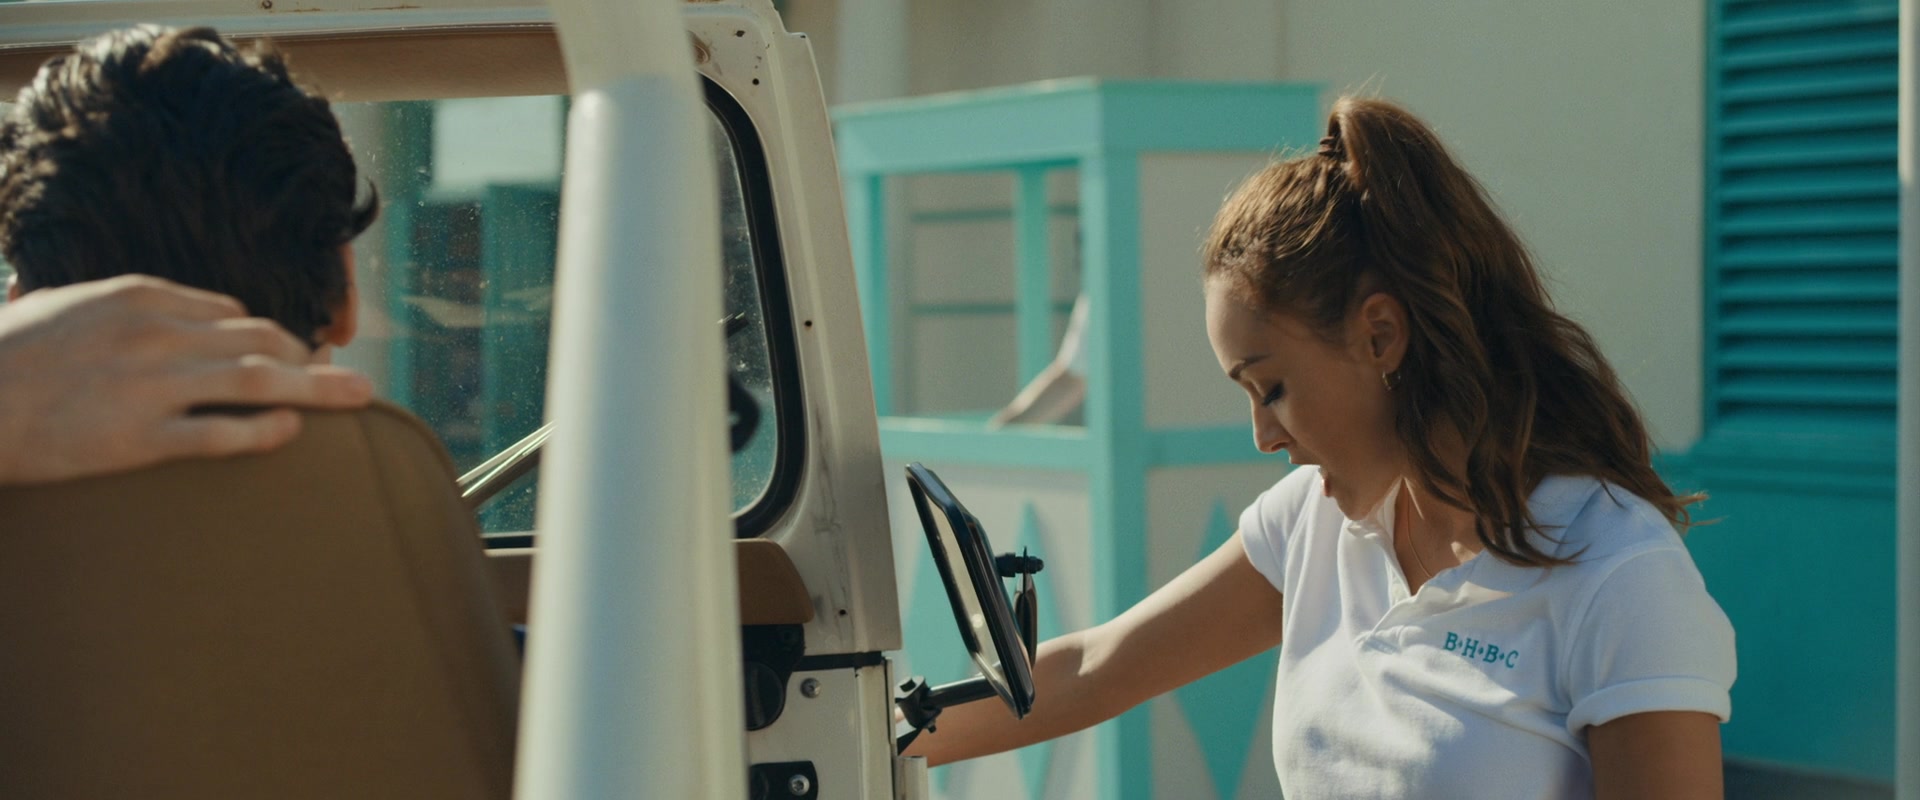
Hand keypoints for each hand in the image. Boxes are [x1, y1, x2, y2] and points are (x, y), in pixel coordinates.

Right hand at [0, 275, 374, 483]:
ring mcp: (149, 386)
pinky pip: (215, 433)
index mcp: (142, 299)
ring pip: (256, 382)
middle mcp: (156, 335)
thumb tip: (186, 317)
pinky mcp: (135, 437)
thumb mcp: (73, 309)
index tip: (303, 357)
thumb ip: (131, 311)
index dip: (276, 338)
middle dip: (314, 362)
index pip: (235, 314)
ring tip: (361, 400)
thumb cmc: (8, 356)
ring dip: (318, 389)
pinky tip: (294, 434)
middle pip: (261, 342)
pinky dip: (262, 432)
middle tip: (354, 381)